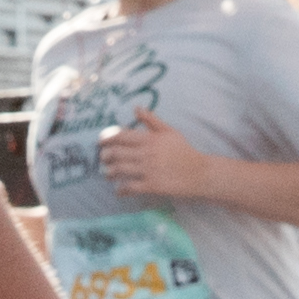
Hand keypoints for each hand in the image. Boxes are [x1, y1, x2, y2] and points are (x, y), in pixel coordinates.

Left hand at [94, 116, 237, 207]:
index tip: (100, 142)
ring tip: (107, 173)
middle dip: (105, 156)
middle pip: (116, 153)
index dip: (107, 138)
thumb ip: (151, 120)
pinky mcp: (151, 186)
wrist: (199, 173)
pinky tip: (119, 190)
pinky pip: (130, 187)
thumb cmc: (183, 151)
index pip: (121, 136)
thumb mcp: (169, 131)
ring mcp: (148, 170)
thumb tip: (136, 107)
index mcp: (150, 139)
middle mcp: (146, 153)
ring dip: (109, 172)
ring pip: (120, 169)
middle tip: (103, 158)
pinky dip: (121, 189)